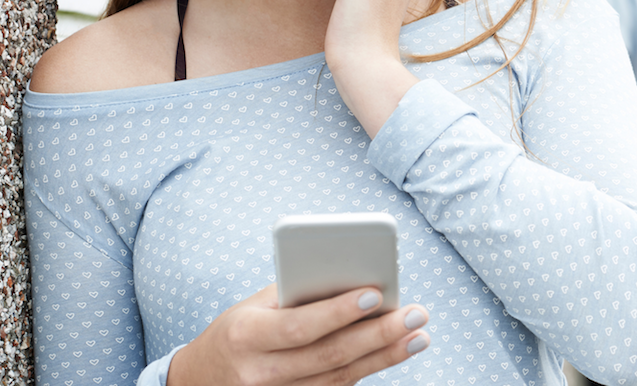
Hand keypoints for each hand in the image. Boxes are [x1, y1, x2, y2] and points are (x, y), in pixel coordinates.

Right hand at [167, 285, 429, 385]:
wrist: (202, 381)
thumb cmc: (237, 330)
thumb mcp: (253, 306)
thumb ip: (296, 294)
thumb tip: (352, 277)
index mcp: (245, 336)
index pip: (300, 326)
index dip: (339, 312)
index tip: (377, 294)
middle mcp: (259, 373)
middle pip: (329, 355)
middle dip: (379, 334)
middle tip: (417, 314)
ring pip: (339, 378)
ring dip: (384, 357)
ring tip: (418, 335)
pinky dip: (366, 371)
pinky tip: (394, 353)